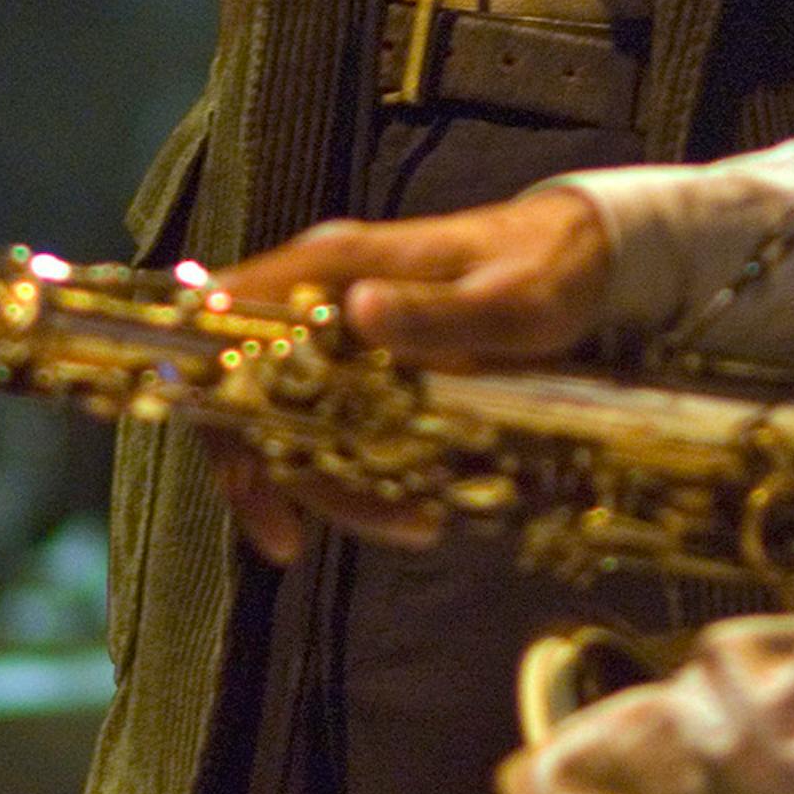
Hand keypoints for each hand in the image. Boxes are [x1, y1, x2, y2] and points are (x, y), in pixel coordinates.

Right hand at [205, 190, 614, 565]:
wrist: (588, 251)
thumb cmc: (548, 268)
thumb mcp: (509, 301)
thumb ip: (438, 311)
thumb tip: (356, 312)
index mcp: (340, 261)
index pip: (223, 316)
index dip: (205, 392)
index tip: (239, 474)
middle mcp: (324, 290)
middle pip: (245, 385)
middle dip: (269, 469)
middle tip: (298, 542)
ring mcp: (342, 324)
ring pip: (290, 414)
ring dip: (323, 482)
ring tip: (406, 529)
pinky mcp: (369, 355)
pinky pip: (331, 419)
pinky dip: (352, 470)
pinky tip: (406, 507)